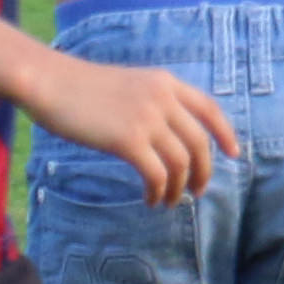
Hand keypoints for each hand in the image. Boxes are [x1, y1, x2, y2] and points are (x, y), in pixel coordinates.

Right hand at [25, 53, 238, 204]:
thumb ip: (151, 101)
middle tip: (197, 192)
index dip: (225, 133)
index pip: (209, 109)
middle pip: (200, 143)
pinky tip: (150, 200)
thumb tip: (167, 135)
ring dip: (177, 189)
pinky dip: (158, 192)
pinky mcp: (128, 140)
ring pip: (181, 164)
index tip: (233, 154)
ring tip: (168, 201)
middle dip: (203, 172)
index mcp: (165, 82)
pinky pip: (156, 175)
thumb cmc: (79, 87)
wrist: (50, 81)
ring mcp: (147, 119)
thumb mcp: (127, 84)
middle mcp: (162, 98)